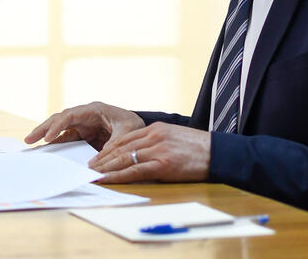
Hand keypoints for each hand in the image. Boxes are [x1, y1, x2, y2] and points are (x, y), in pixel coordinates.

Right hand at [24, 102, 144, 151]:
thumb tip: (95, 164)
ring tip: (31, 146)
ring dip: (46, 137)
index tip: (47, 137)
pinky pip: (67, 140)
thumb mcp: (127, 133)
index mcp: (94, 109)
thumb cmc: (135, 126)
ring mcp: (83, 125)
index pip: (70, 115)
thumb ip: (112, 146)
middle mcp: (85, 116)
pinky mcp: (84, 136)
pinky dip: (56, 145)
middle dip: (44, 128)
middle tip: (29, 140)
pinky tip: (47, 153)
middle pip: (60, 120)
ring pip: (60, 130)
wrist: (141, 130)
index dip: (57, 125)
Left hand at [89, 122, 209, 182]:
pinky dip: (118, 176)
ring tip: (93, 174)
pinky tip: (107, 179)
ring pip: (124, 158)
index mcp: (156, 128)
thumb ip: (157, 141)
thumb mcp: (175, 137)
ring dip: (106, 167)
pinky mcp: (163, 164)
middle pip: (121, 147)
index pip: (125, 138)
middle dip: (102, 158)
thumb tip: (141, 152)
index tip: (97, 156)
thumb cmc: (199, 148)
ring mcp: (158, 149)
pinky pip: (135, 171)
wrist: (218, 152)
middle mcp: (154, 136)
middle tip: (89, 166)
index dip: (109, 148)